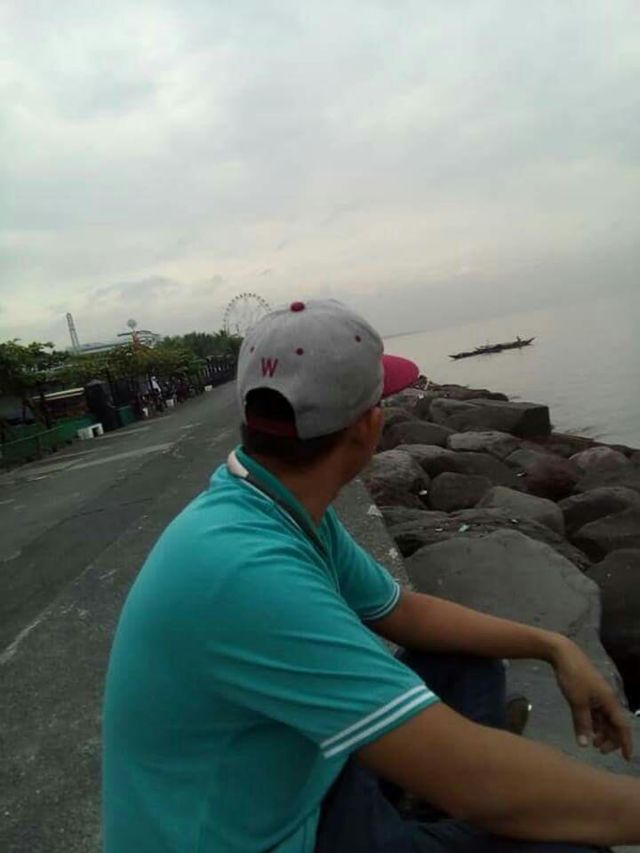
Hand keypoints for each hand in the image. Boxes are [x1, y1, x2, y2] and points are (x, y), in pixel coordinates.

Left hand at [551, 636, 632, 760]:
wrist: (563, 653)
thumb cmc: (573, 676)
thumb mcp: (577, 702)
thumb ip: (582, 724)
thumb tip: (585, 746)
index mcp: (609, 701)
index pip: (622, 726)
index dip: (625, 742)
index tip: (626, 758)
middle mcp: (607, 699)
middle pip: (615, 724)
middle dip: (610, 739)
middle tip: (598, 749)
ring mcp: (598, 696)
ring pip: (605, 719)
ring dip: (601, 732)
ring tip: (592, 742)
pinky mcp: (589, 692)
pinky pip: (596, 712)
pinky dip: (594, 722)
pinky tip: (587, 729)